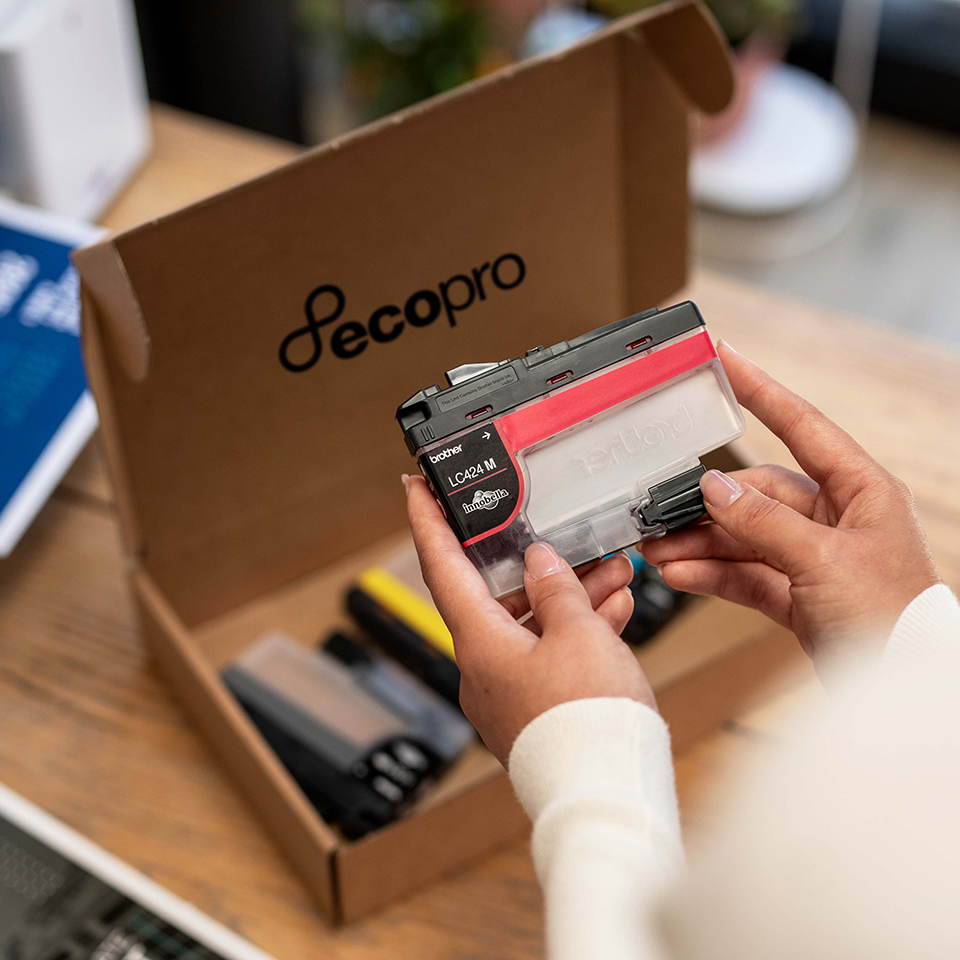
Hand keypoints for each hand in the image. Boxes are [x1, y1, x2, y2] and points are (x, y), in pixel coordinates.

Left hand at [403, 474, 655, 764]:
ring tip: (612, 570)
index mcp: (479, 642)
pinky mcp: (535, 711)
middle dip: (537, 562)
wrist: (607, 798)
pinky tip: (614, 610)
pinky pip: (550, 656)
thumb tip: (539, 562)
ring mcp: (509, 692)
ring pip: (533, 625)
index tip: (415, 489)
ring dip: (569, 596)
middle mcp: (483, 668)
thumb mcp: (579, 635)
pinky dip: (578, 632)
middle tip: (559, 532)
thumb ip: (556, 589)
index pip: (441, 567)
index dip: (428, 522)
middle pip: (498, 595)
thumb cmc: (586, 724)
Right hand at [642, 342, 941, 674]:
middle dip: (706, 504)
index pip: (800, 425)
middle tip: (661, 510)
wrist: (905, 694)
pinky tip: (681, 573)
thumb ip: (763, 522)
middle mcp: (837, 518)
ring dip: (701, 543)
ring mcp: (815, 557)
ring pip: (744, 536)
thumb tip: (714, 488)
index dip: (759, 389)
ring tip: (658, 550)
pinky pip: (745, 573)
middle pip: (757, 493)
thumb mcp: (824, 561)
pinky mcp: (798, 594)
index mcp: (861, 491)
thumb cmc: (894, 622)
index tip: (723, 359)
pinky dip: (713, 573)